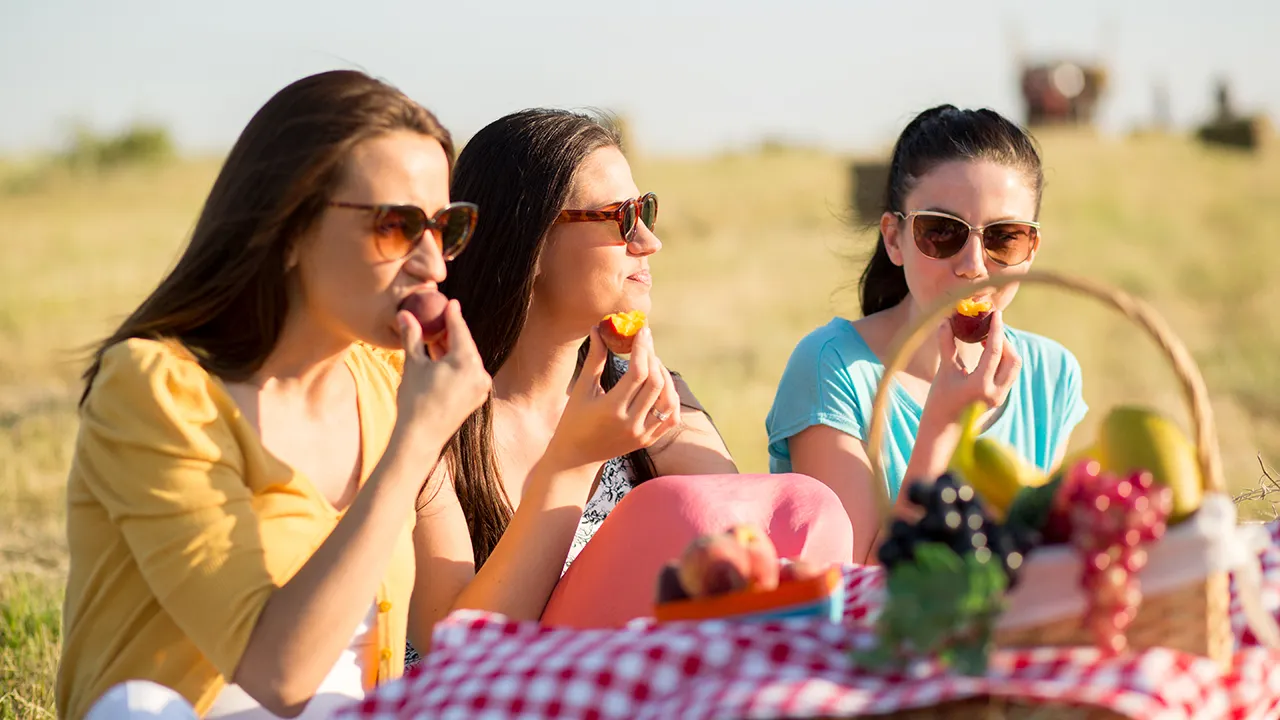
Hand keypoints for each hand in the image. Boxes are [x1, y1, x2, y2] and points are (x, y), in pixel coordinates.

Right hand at [392, 300, 491, 453]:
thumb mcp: (413, 364)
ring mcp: (480, 387)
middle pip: (465, 344)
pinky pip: (467, 373)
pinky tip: (441, 360)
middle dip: (451, 331)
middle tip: (440, 318)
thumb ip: (412, 337)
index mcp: (466, 361)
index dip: (453, 315)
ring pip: (466, 359)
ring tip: (436, 338)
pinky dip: (455, 365)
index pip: (459, 330)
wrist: (420, 438)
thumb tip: (404, 314)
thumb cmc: (414, 399)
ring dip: (452, 349)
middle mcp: (479, 373)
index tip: (450, 302)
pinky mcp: (476, 398)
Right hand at [544, 326, 680, 469]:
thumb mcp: (582, 389)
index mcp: (611, 409)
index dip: (642, 349)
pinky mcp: (649, 440)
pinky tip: (661, 384)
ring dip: (665, 376)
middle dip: (653, 357)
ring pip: (668, 400)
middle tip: (646, 342)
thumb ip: (595, 359)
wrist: (576, 457)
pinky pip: (671, 417)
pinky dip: (671, 398)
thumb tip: (599, 329)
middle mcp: (631, 423)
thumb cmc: (574, 420)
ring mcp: (643, 434)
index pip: (637, 373)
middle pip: (655, 383)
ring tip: (653, 361)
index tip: (642, 332)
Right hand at [923, 310, 1021, 424]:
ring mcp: (1000, 397)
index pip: (995, 351)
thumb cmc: (939, 402)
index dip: (996, 329)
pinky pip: (1010, 374)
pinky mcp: (1000, 399)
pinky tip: (988, 353)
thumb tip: (946, 321)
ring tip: (987, 340)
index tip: (996, 313)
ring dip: (1006, 350)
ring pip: (1014, 367)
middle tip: (990, 328)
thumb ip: (947, 345)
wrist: (943, 432)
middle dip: (1004, 340)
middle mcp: (995, 393)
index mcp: (980, 386)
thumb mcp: (943, 372)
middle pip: (1013, 358)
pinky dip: (1003, 360)